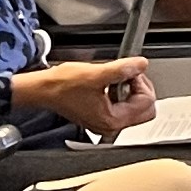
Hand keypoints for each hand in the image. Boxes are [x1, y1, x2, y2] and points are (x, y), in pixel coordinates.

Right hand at [10, 57, 157, 132]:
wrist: (44, 90)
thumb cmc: (62, 86)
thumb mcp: (96, 73)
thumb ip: (122, 69)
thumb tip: (141, 65)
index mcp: (112, 120)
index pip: (147, 103)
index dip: (141, 83)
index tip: (131, 72)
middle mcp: (111, 126)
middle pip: (145, 108)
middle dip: (140, 88)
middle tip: (127, 75)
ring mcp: (106, 122)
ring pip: (136, 107)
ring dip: (131, 89)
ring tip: (116, 78)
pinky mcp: (101, 116)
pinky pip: (123, 105)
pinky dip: (121, 92)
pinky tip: (109, 84)